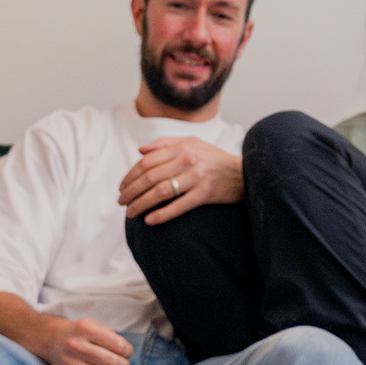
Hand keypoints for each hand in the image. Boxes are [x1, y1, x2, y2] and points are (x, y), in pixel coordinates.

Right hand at [37, 315, 133, 364]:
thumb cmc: (81, 334)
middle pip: (111, 362)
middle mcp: (75, 346)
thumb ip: (111, 336)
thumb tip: (126, 354)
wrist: (52, 340)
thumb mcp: (95, 325)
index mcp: (85, 328)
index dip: (128, 351)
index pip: (118, 345)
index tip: (126, 352)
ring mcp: (69, 364)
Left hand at [118, 137, 242, 224]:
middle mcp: (187, 160)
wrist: (244, 173)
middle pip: (150, 177)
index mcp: (181, 147)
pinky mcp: (205, 194)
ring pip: (161, 191)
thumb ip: (166, 144)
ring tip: (131, 213)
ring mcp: (196, 177)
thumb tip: (140, 151)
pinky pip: (180, 206)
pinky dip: (163, 214)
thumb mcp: (192, 143)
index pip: (147, 162)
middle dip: (132, 191)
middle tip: (121, 202)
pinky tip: (150, 220)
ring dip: (142, 203)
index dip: (131, 175)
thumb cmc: (215, 159)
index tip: (122, 187)